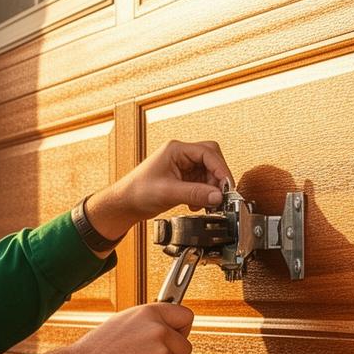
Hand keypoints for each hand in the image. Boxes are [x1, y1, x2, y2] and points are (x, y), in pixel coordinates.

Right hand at [39, 303, 194, 353]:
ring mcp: (160, 352)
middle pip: (185, 347)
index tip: (175, 337)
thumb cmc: (97, 350)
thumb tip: (166, 328)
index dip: (182, 330)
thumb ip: (147, 324)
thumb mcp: (123, 323)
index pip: (186, 316)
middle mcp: (158, 329)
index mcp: (149, 313)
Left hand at [84, 140, 235, 243]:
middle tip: (220, 194)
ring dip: (211, 188)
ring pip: (209, 172)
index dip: (220, 169)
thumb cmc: (137, 191)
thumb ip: (195, 193)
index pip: (208, 153)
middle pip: (212, 159)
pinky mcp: (184, 178)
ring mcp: (183, 166)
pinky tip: (196, 203)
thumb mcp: (168, 192)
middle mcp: (181, 155)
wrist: (126, 204)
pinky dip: (204, 193)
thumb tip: (217, 196)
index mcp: (176, 150)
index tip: (227, 185)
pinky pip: (202, 182)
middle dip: (217, 178)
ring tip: (205, 202)